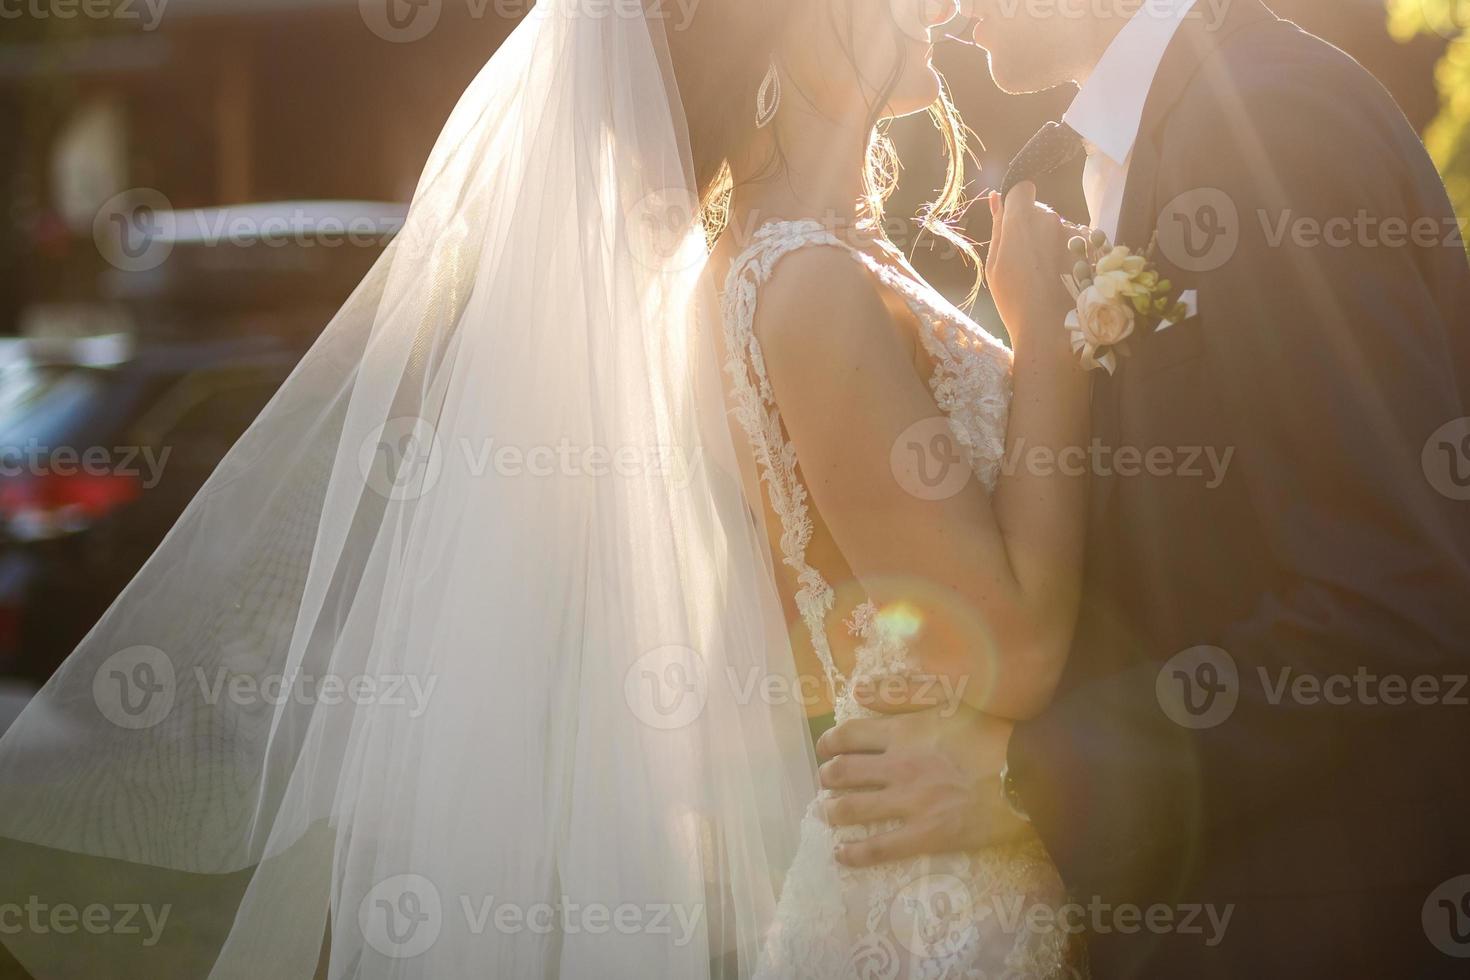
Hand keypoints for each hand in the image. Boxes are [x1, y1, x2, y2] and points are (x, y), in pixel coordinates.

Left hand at [814, 689, 1030, 867]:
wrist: (1031, 771)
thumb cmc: (994, 731)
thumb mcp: (949, 697)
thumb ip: (901, 692)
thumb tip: (857, 690)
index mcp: (903, 731)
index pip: (847, 736)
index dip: (829, 743)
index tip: (825, 749)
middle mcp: (898, 766)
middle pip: (842, 773)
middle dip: (827, 778)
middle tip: (827, 782)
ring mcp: (910, 802)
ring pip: (852, 809)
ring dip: (832, 811)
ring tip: (829, 813)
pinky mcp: (927, 834)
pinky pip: (880, 847)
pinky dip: (854, 853)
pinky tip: (842, 854)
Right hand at [984, 182, 1075, 354]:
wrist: (1051, 332)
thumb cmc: (1014, 301)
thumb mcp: (994, 266)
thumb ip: (997, 227)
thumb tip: (995, 197)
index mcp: (1022, 220)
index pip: (1022, 189)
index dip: (1017, 202)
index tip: (1014, 223)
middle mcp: (1052, 219)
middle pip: (1041, 211)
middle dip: (1033, 227)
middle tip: (1027, 262)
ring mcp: (1076, 233)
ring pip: (1060, 228)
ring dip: (1053, 242)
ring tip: (1048, 276)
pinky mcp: (1093, 248)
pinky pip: (1078, 242)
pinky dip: (1071, 254)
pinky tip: (1064, 279)